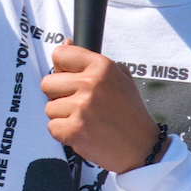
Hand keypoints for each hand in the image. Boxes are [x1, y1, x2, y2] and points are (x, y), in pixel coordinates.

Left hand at [40, 41, 170, 172]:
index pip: (61, 54)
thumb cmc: (129, 113)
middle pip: (48, 83)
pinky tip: (82, 132)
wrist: (142, 147)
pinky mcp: (75, 130)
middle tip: (78, 104)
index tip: (68, 78)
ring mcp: (82, 107)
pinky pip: (52, 127)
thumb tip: (66, 43)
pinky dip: (63, 133)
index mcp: (102, 66)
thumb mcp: (119, 78)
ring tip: (85, 120)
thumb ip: (90, 60)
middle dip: (59, 95)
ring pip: (49, 108)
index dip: (61, 68)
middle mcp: (91, 84)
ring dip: (62, 116)